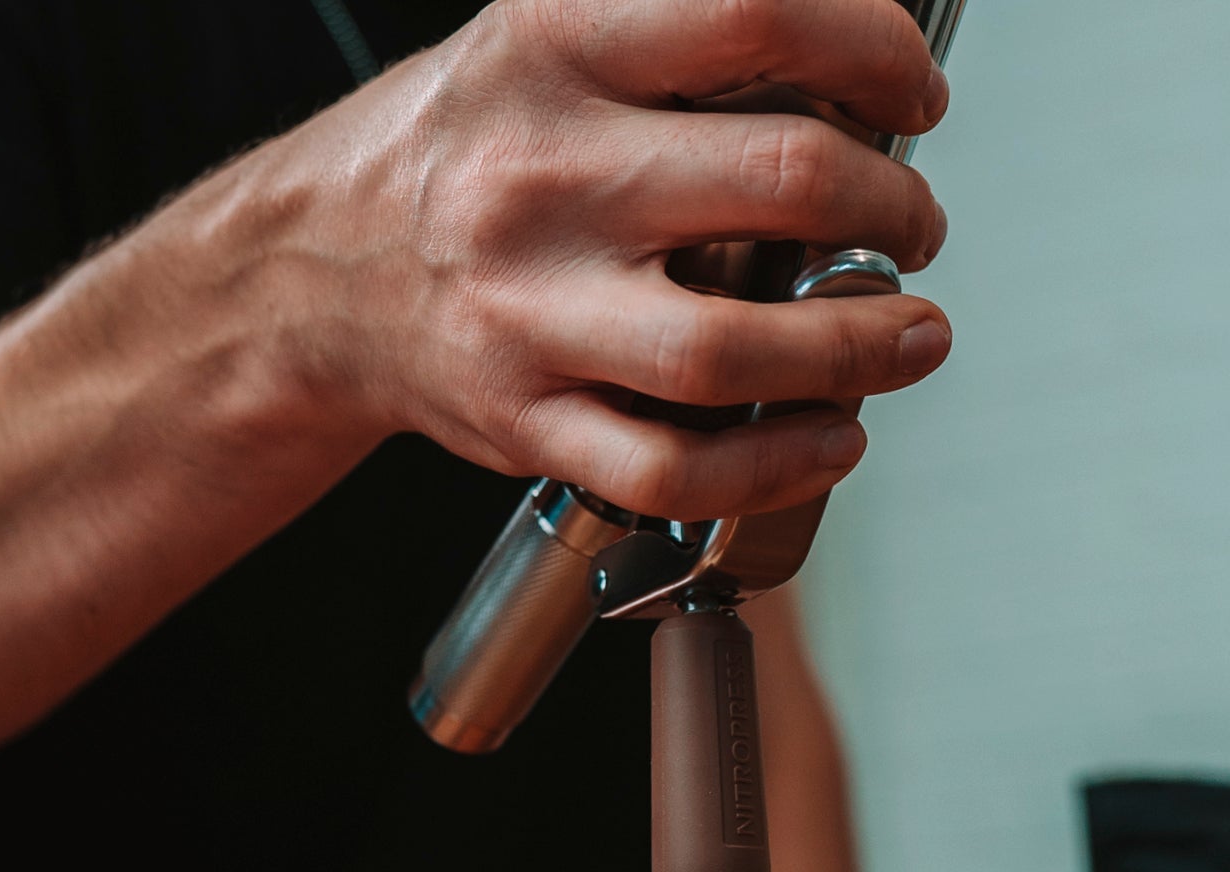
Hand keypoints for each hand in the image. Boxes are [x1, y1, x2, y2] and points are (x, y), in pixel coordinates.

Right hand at [246, 0, 952, 519]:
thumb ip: (672, 47)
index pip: (757, 12)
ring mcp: (529, 313)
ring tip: (910, 337)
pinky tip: (832, 435)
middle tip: (915, 225)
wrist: (314, 274)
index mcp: (553, 50)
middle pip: (782, 185)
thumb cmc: (458, 158)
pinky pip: (673, 468)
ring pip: (732, 349)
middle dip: (896, 207)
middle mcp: (542, 178)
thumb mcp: (543, 46)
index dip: (876, 49)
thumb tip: (844, 73)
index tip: (913, 94)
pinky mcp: (526, 422)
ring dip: (861, 347)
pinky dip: (778, 462)